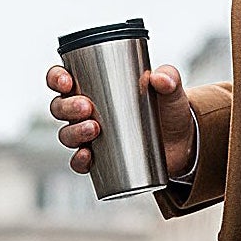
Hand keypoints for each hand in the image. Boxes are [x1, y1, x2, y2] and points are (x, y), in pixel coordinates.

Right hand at [46, 63, 195, 177]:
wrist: (184, 143)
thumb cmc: (169, 109)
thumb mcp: (171, 90)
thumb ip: (169, 78)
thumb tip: (160, 79)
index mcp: (94, 86)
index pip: (62, 79)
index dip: (56, 78)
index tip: (67, 81)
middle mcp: (86, 111)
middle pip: (59, 107)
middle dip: (67, 107)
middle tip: (87, 107)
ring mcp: (92, 136)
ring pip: (67, 134)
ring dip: (73, 132)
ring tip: (94, 129)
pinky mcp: (102, 159)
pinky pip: (80, 162)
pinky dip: (79, 161)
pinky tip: (87, 156)